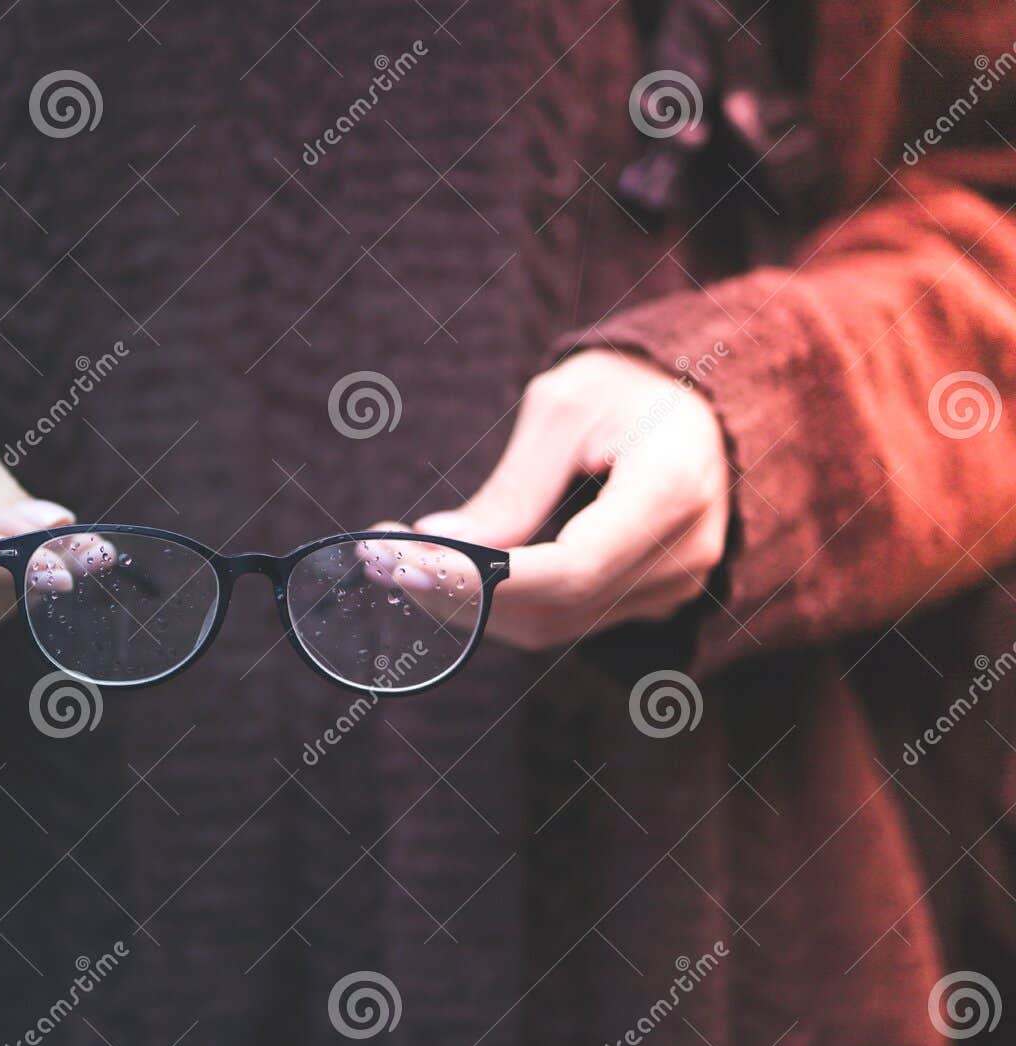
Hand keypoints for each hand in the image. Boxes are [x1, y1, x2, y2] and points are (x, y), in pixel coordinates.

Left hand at [375, 350, 729, 648]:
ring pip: (548, 625)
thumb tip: (439, 545)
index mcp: (672, 488)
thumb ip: (512, 485)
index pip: (572, 567)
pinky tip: (441, 573)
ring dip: (463, 604)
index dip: (485, 579)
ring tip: (394, 563)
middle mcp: (683, 553)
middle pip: (552, 608)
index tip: (406, 562)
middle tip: (376, 559)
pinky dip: (493, 605)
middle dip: (454, 592)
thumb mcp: (565, 406)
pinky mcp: (644, 601)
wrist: (700, 410)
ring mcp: (670, 587)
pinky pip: (559, 620)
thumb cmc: (629, 388)